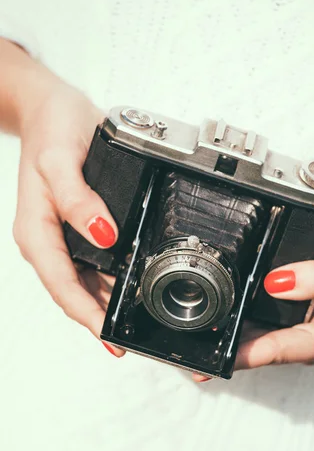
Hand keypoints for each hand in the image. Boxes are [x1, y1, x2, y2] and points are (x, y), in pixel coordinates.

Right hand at [12, 76, 123, 355]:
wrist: (52, 108)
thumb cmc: (51, 129)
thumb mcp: (60, 159)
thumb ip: (78, 198)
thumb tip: (103, 235)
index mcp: (37, 233)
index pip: (62, 285)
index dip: (86, 315)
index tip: (109, 338)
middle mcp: (51, 242)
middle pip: (77, 293)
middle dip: (102, 321)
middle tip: (132, 342)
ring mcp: (66, 238)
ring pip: (89, 284)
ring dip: (111, 306)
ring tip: (140, 326)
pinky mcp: (81, 230)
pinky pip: (98, 265)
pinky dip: (115, 281)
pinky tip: (134, 291)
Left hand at [193, 200, 313, 380]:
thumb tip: (281, 284)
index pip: (282, 350)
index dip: (247, 354)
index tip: (216, 355)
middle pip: (265, 351)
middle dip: (229, 353)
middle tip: (190, 352)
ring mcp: (304, 325)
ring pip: (260, 340)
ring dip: (230, 340)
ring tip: (194, 339)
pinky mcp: (296, 312)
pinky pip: (263, 323)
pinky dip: (240, 322)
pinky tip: (217, 318)